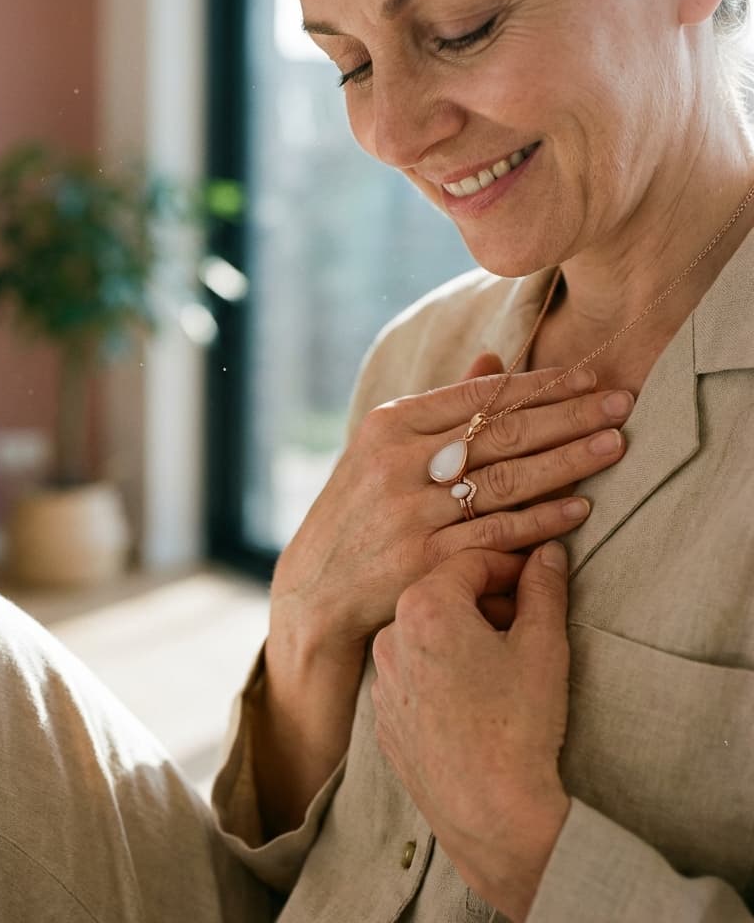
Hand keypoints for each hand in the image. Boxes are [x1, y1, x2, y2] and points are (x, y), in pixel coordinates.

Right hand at [270, 354, 630, 664]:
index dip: (541, 384)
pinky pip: (497, 534)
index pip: (479, 395)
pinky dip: (542, 520)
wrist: (319, 583)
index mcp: (389, 425)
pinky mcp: (424, 562)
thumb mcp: (384, 448)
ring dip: (568, 462)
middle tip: (622, 402)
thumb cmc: (361, 506)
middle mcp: (397, 464)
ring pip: (506, 481)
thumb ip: (442, 407)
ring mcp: (410, 514)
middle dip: (569, 415)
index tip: (590, 376)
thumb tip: (495, 358)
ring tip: (615, 444)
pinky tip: (580, 507)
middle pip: (500, 433)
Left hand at [371, 543, 572, 921]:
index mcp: (425, 607)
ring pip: (425, 635)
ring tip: (503, 662)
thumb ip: (543, 589)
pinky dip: (441, 671)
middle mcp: (390, 636)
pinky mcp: (385, 715)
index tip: (537, 577)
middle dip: (486, 601)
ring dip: (462, 635)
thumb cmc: (519, 726)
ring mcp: (383, 678)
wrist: (492, 812)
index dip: (509, 565)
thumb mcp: (543, 646)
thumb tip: (547, 553)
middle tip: (528, 621)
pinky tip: (476, 696)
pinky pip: (413, 675)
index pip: (470, 562)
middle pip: (443, 595)